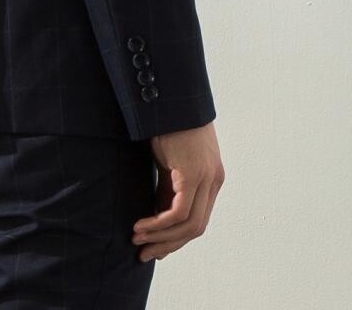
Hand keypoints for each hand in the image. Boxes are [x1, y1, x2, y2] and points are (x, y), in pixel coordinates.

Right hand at [131, 120, 223, 262]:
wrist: (171, 97)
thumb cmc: (168, 124)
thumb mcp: (169, 162)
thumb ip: (168, 187)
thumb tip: (158, 216)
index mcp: (211, 178)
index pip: (197, 219)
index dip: (176, 237)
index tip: (154, 247)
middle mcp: (214, 181)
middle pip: (195, 228)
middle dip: (168, 244)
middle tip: (145, 253)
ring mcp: (207, 178)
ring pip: (189, 225)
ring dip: (161, 237)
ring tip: (137, 240)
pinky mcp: (194, 173)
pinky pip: (178, 212)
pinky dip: (159, 223)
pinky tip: (141, 225)